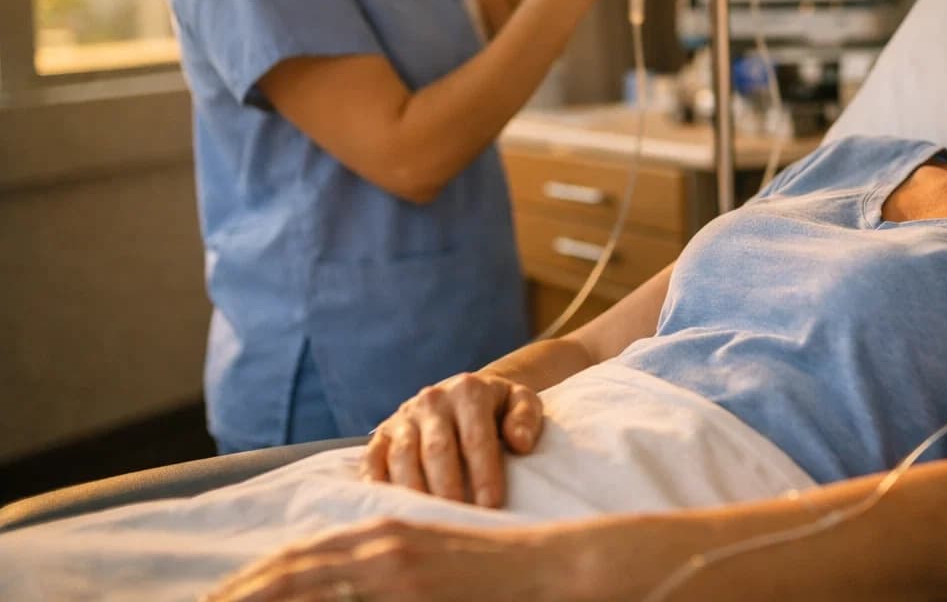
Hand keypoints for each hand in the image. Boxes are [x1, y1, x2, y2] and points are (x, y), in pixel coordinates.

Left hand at [203, 518, 554, 601]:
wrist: (549, 566)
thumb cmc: (491, 574)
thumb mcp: (426, 567)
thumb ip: (381, 579)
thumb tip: (339, 590)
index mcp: (379, 536)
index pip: (297, 560)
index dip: (249, 583)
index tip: (213, 600)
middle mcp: (378, 543)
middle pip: (287, 570)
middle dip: (237, 594)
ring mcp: (394, 566)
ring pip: (304, 584)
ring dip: (259, 599)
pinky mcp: (413, 586)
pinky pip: (340, 599)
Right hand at [361, 372, 542, 508]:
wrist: (466, 392)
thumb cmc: (498, 408)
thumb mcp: (521, 401)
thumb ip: (526, 417)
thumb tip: (520, 443)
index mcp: (468, 391)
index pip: (476, 438)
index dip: (484, 474)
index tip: (491, 506)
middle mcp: (433, 400)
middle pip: (437, 449)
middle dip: (449, 488)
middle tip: (460, 519)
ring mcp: (404, 416)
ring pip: (404, 456)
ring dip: (415, 490)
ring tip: (428, 519)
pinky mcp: (383, 433)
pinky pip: (373, 459)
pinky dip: (377, 483)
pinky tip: (390, 507)